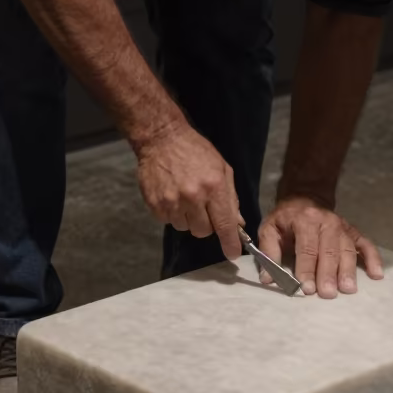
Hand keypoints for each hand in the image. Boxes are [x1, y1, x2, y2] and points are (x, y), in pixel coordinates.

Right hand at [135, 122, 242, 259]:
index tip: (232, 254)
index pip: (224, 224)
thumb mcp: (222, 169)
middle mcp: (192, 197)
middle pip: (203, 231)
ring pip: (185, 228)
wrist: (162, 138)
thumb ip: (231, 198)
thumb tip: (238, 223)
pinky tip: (172, 195)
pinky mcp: (155, 204)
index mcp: (213, 187)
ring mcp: (171, 202)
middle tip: (202, 207)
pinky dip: (172, 213)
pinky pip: (168, 221)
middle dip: (206, 224)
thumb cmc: (195, 151)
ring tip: (184, 197)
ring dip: (187, 218)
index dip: (230, 243)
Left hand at [257, 197, 383, 297]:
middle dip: (328, 273)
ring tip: (348, 289)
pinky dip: (373, 258)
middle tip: (328, 294)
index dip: (307, 269)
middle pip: (329, 250)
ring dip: (348, 270)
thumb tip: (268, 279)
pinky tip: (377, 274)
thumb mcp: (269, 228)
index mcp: (305, 220)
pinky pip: (365, 244)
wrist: (304, 199)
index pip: (307, 248)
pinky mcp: (353, 232)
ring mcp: (343, 227)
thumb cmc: (285, 219)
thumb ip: (268, 252)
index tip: (307, 288)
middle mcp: (327, 222)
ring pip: (347, 250)